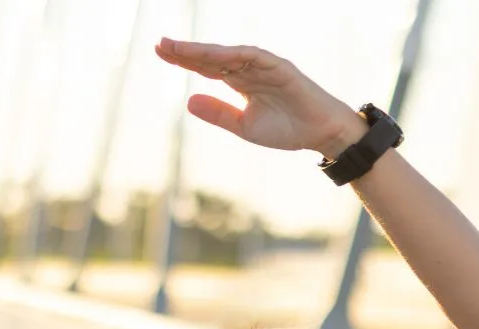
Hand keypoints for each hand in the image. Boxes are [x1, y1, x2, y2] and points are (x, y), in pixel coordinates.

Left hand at [153, 38, 365, 156]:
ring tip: (179, 48)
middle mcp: (249, 70)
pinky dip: (233, 54)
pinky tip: (212, 54)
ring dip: (204, 50)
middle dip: (187, 51)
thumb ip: (218, 113)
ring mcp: (264, 66)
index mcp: (240, 82)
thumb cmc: (286, 129)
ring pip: (228, 54)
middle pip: (212, 57)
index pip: (207, 67)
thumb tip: (188, 101)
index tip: (161, 52)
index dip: (185, 60)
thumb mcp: (244, 126)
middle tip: (160, 44)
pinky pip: (253, 57)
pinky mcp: (280, 67)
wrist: (318, 134)